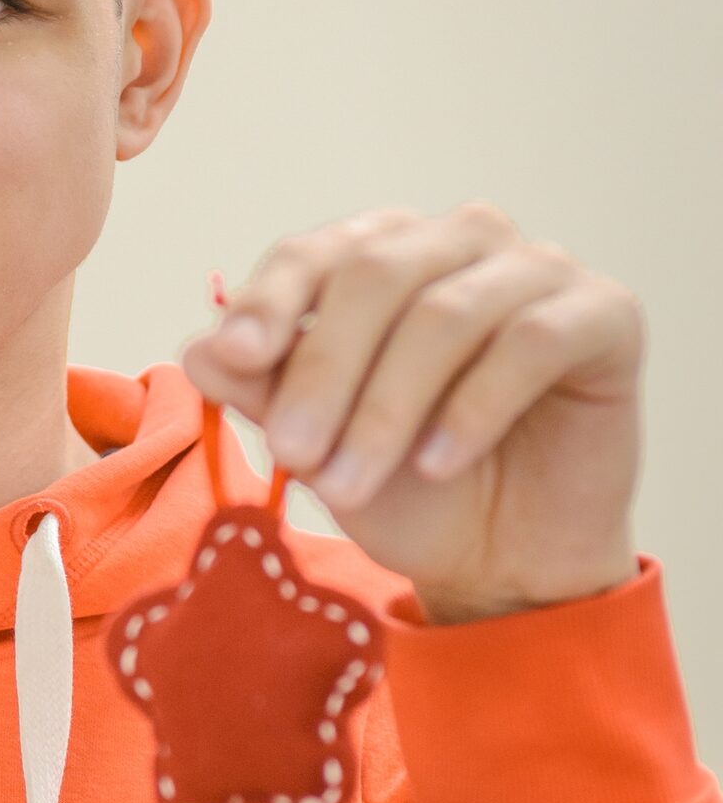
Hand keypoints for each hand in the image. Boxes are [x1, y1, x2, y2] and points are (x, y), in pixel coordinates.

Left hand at [177, 203, 645, 623]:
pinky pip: (530, 341)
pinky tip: (437, 464)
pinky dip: (472, 408)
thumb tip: (199, 347)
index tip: (232, 356)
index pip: (315, 253)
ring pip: (446, 313)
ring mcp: (536, 269)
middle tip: (292, 455)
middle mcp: (458, 241)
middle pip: (376, 276)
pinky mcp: (603, 314)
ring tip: (350, 484)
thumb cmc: (405, 488)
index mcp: (383, 254)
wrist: (500, 561)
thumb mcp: (318, 446)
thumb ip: (262, 391)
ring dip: (387, 407)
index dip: (269, 300)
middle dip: (324, 371)